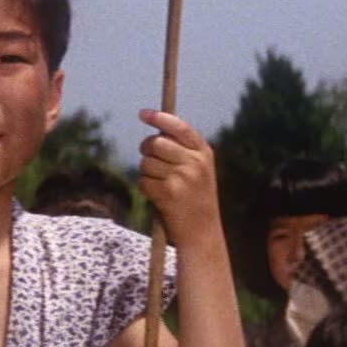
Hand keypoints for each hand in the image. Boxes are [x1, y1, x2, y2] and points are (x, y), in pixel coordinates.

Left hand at [137, 109, 220, 247]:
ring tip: (161, 185)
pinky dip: (146, 188)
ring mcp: (182, 177)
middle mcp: (195, 163)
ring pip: (146, 162)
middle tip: (149, 158)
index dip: (160, 118)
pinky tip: (158, 198)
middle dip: (146, 150)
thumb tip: (156, 132)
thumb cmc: (196, 200)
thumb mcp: (199, 171)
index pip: (179, 127)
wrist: (202, 233)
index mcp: (204, 153)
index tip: (143, 114)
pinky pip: (144, 181)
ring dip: (146, 173)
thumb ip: (183, 151)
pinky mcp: (168, 193)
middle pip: (156, 143)